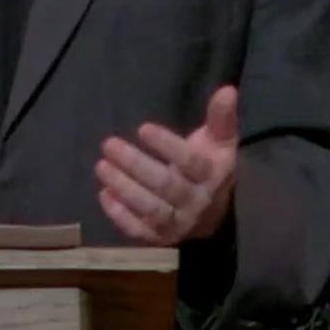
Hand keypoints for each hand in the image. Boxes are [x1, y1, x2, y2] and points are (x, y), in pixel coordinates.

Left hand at [95, 85, 237, 245]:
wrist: (214, 214)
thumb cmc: (211, 168)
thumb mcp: (219, 142)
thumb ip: (221, 117)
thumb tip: (228, 90)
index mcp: (211, 176)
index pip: (189, 162)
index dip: (166, 145)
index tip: (142, 128)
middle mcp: (196, 203)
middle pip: (165, 185)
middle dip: (135, 164)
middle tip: (108, 144)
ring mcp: (178, 223)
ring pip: (150, 208)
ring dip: (123, 187)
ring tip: (101, 165)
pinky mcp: (160, 238)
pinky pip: (139, 231)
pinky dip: (120, 215)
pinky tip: (104, 194)